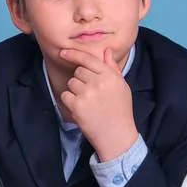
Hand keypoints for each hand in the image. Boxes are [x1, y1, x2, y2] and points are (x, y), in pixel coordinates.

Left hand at [58, 46, 137, 161]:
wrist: (117, 135)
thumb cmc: (120, 110)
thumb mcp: (122, 86)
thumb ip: (112, 68)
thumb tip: (106, 51)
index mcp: (110, 76)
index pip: (89, 59)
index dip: (74, 54)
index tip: (64, 52)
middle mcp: (99, 82)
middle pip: (78, 71)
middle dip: (81, 80)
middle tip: (91, 94)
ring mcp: (87, 94)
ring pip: (71, 83)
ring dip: (75, 91)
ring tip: (88, 102)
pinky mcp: (77, 106)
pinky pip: (65, 95)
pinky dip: (69, 101)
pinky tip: (81, 109)